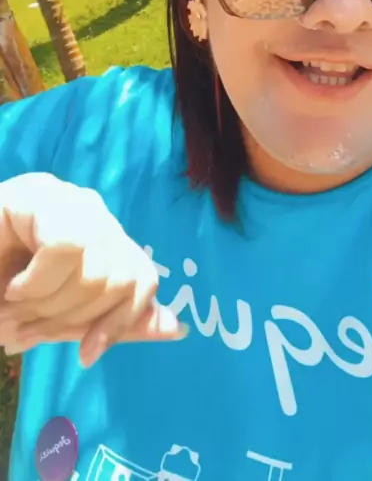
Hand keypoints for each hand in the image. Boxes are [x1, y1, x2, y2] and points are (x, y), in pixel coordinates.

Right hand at [0, 173, 185, 366]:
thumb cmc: (2, 284)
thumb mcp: (59, 312)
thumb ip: (112, 320)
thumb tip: (175, 330)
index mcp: (103, 235)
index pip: (141, 277)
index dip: (121, 322)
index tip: (87, 354)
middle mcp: (91, 210)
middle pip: (116, 280)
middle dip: (66, 321)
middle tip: (24, 332)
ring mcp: (66, 198)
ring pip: (94, 270)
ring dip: (45, 308)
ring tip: (12, 313)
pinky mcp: (38, 195)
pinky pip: (65, 249)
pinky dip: (36, 284)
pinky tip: (12, 290)